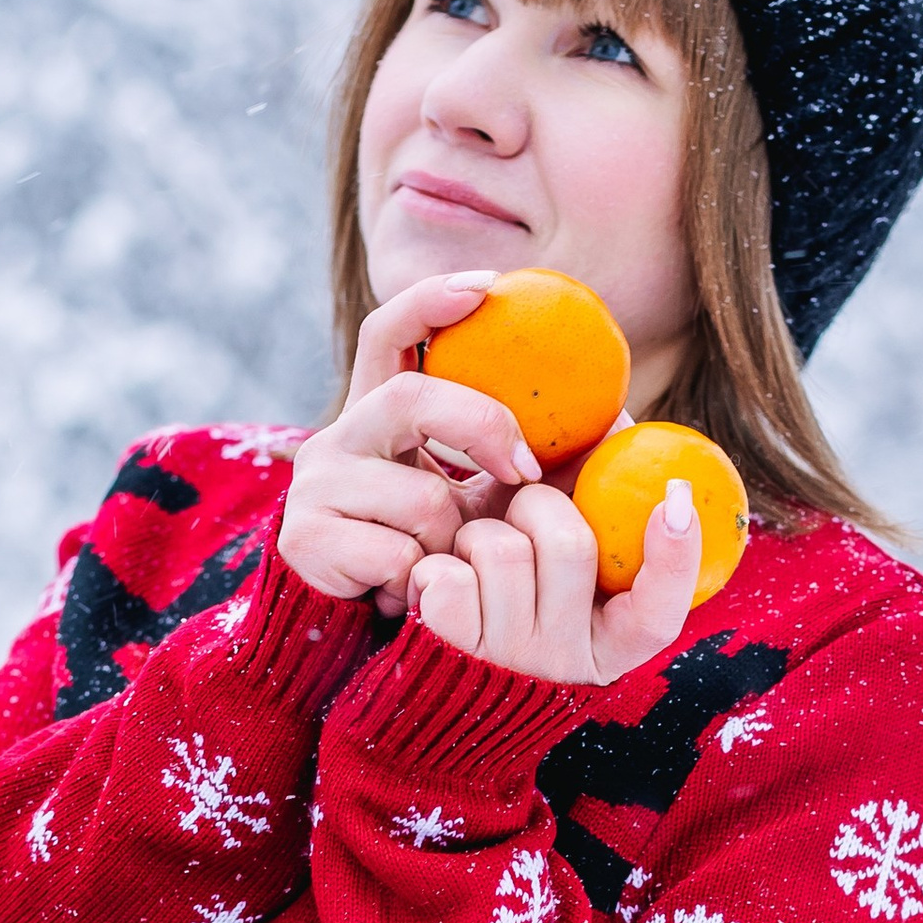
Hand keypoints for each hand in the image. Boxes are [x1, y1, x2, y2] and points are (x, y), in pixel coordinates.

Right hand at [277, 276, 542, 617]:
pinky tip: (408, 594)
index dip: (429, 302)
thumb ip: (537, 455)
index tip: (484, 289)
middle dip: (478, 425)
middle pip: (408, 397)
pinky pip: (395, 553)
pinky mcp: (305, 537)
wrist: (373, 633)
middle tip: (524, 470)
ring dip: (454, 539)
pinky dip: (422, 580)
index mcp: (380, 415)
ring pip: (417, 495)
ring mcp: (316, 485)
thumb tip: (617, 416)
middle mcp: (339, 436)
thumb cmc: (440, 556)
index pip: (390, 334)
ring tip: (445, 564)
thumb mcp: (490, 497)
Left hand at [404, 472, 702, 687]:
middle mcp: (566, 659)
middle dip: (536, 503)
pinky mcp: (450, 650)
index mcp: (612, 636)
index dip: (676, 558)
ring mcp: (509, 661)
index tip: (674, 495)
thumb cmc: (511, 558)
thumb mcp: (560, 526)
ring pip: (502, 552)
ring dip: (481, 528)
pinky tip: (442, 572)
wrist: (434, 601)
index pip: (658, 615)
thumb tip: (614, 420)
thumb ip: (596, 485)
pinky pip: (447, 580)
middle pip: (570, 546)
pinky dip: (437, 560)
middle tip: (519, 513)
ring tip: (474, 550)